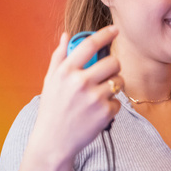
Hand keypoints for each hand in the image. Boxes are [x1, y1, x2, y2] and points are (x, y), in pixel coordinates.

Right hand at [36, 25, 122, 160]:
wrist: (54, 140)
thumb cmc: (52, 108)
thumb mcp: (50, 81)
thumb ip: (59, 57)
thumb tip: (66, 35)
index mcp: (66, 71)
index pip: (89, 45)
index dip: (105, 34)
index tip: (115, 29)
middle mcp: (80, 82)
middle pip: (113, 62)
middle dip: (113, 67)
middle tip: (105, 75)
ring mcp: (94, 98)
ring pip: (119, 81)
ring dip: (114, 86)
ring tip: (99, 95)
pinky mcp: (105, 112)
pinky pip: (118, 101)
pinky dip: (111, 106)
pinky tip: (97, 112)